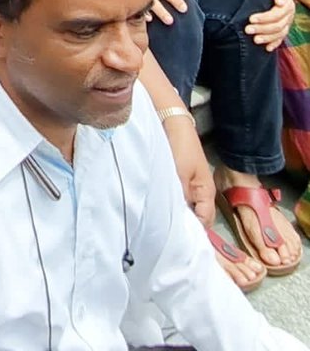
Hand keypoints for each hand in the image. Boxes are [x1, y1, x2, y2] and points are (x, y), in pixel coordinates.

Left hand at [163, 112, 214, 226]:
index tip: (178, 239)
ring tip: (158, 224)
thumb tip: (178, 218)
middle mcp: (199, 193)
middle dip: (183, 225)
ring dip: (174, 213)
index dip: (194, 232)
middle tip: (165, 234)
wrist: (172, 122)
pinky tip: (155, 208)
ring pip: (183, 208)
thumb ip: (180, 196)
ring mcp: (188, 187)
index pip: (204, 221)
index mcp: (206, 193)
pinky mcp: (176, 180)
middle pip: (194, 217)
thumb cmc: (180, 147)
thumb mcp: (180, 174)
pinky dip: (168, 203)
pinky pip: (175, 198)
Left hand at [246, 0, 294, 51]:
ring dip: (267, 36)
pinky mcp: (284, 26)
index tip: (252, 18)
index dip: (265, 15)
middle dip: (262, 27)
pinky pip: (282, 37)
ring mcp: (287, 18)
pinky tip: (267, 47)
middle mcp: (288, 7)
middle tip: (247, 29)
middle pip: (278, 22)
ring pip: (280, 31)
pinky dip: (275, 42)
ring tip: (254, 39)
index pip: (277, 8)